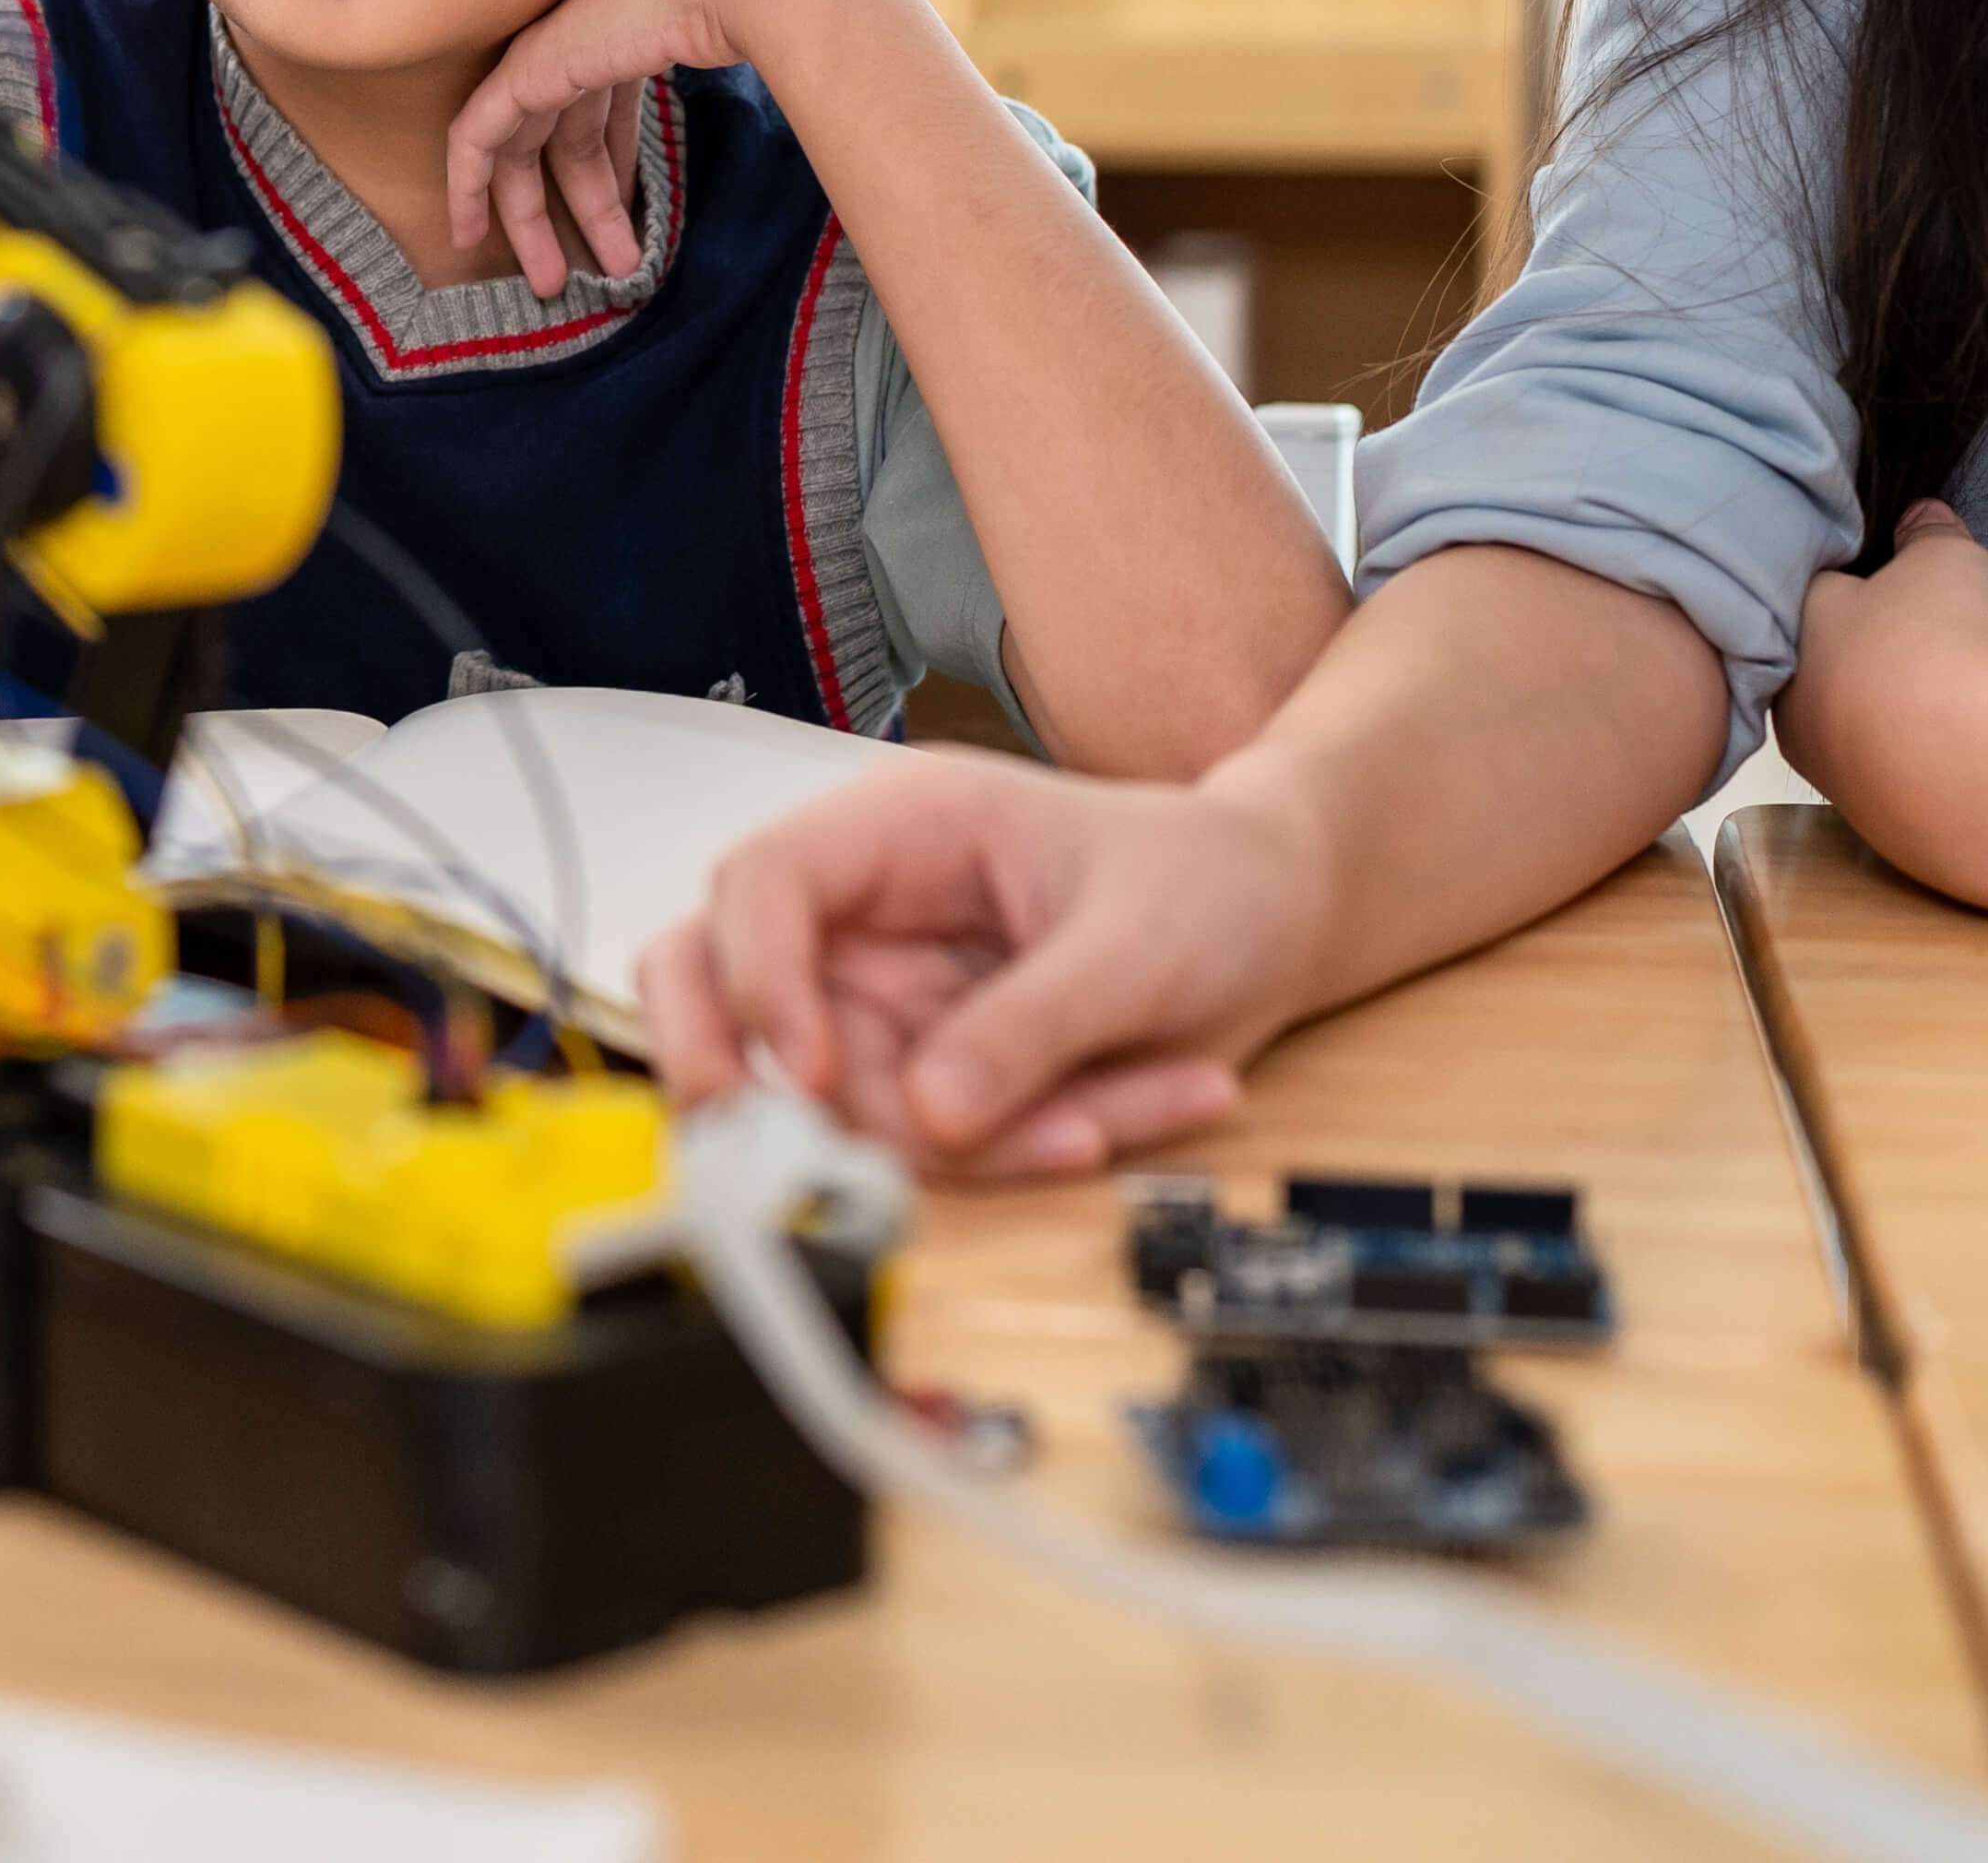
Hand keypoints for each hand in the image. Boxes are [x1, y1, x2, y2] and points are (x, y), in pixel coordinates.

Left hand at [442, 0, 867, 295]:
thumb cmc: (757, 5)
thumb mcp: (740, 57)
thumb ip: (736, 78)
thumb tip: (782, 99)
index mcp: (627, 32)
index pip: (603, 113)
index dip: (608, 171)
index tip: (623, 220)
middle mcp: (582, 41)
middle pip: (563, 140)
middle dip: (579, 210)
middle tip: (598, 271)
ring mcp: (548, 52)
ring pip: (520, 152)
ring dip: (537, 222)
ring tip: (558, 284)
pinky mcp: (522, 70)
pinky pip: (475, 138)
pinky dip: (467, 186)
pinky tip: (466, 233)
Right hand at [639, 753, 1299, 1177]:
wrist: (1272, 923)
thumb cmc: (1208, 882)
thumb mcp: (1136, 945)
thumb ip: (1031, 1024)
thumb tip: (931, 1112)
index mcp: (901, 830)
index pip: (765, 884)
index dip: (760, 980)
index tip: (815, 1075)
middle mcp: (868, 916)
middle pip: (715, 975)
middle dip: (725, 1063)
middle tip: (763, 1143)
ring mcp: (884, 998)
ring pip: (823, 1094)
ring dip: (950, 1142)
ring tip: (1096, 1120)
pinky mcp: (921, 1071)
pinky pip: (912, 1141)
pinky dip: (1001, 1158)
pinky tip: (1104, 1119)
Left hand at [1777, 499, 1987, 910]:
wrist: (1979, 765)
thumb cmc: (1948, 642)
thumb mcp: (1948, 562)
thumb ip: (1930, 537)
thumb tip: (1921, 519)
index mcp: (1793, 630)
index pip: (1808, 595)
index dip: (1853, 582)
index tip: (1893, 581)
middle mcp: (1795, 708)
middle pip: (1824, 671)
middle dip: (1867, 658)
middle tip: (1927, 644)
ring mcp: (1834, 774)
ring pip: (1856, 735)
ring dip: (1897, 720)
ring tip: (1957, 702)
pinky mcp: (1879, 827)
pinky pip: (1900, 785)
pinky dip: (1928, 768)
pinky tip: (1968, 755)